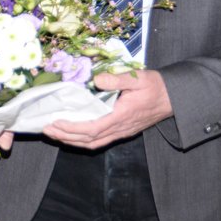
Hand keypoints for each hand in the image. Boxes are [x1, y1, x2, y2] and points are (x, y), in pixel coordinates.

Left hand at [43, 70, 172, 149]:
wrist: (173, 98)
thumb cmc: (155, 86)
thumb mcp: (138, 78)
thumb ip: (117, 79)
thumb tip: (96, 80)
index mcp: (121, 116)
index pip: (92, 128)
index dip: (72, 129)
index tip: (55, 123)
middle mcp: (120, 129)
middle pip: (88, 140)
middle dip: (66, 136)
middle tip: (46, 129)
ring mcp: (121, 132)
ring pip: (93, 143)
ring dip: (72, 141)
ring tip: (54, 133)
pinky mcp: (122, 131)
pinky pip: (100, 141)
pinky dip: (83, 140)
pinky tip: (72, 134)